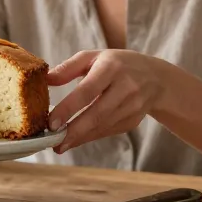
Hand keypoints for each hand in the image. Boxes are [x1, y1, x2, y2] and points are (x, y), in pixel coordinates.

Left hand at [46, 50, 173, 153]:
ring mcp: (133, 107)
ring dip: (79, 138)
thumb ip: (68, 68)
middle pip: (97, 114)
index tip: (52, 122)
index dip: (69, 108)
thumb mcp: (94, 57)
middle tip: (53, 141)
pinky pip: (108, 131)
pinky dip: (90, 137)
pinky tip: (75, 140)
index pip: (88, 90)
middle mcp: (126, 87)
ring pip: (102, 127)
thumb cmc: (116, 64)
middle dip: (74, 131)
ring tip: (59, 145)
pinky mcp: (133, 121)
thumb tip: (45, 80)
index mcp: (112, 67)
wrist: (156, 78)